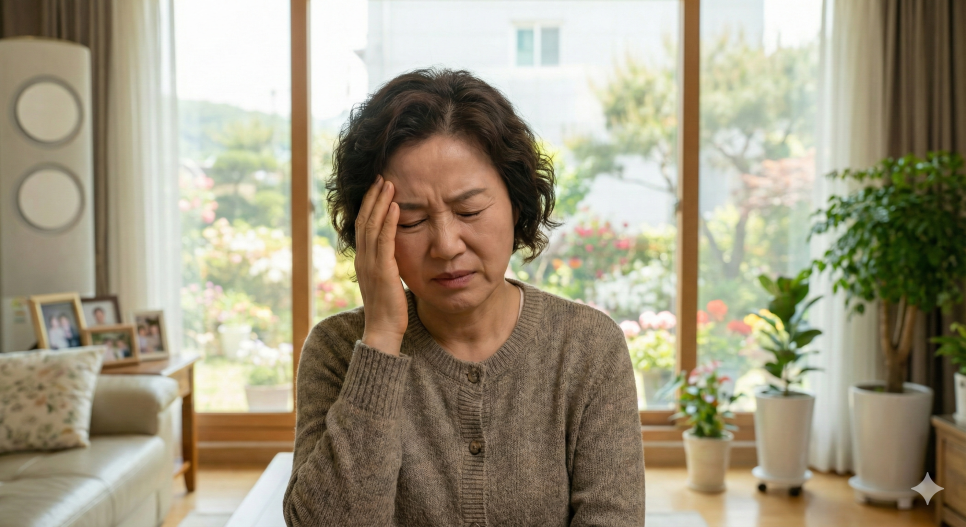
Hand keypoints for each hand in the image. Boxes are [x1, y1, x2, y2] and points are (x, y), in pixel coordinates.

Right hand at [355, 176, 407, 355]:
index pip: (364, 225)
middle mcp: (363, 258)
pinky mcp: (382, 270)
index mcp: (363, 260)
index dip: (370, 205)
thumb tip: (396, 252)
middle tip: (382, 176)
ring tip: (389, 183)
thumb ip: (388, 264)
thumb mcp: (387, 281)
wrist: (383, 331)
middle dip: (373, 197)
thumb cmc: (389, 310)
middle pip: (365, 220)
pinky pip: (384, 240)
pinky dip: (389, 221)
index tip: (378, 187)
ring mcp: (370, 263)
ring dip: (380, 202)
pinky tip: (395, 206)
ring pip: (372, 225)